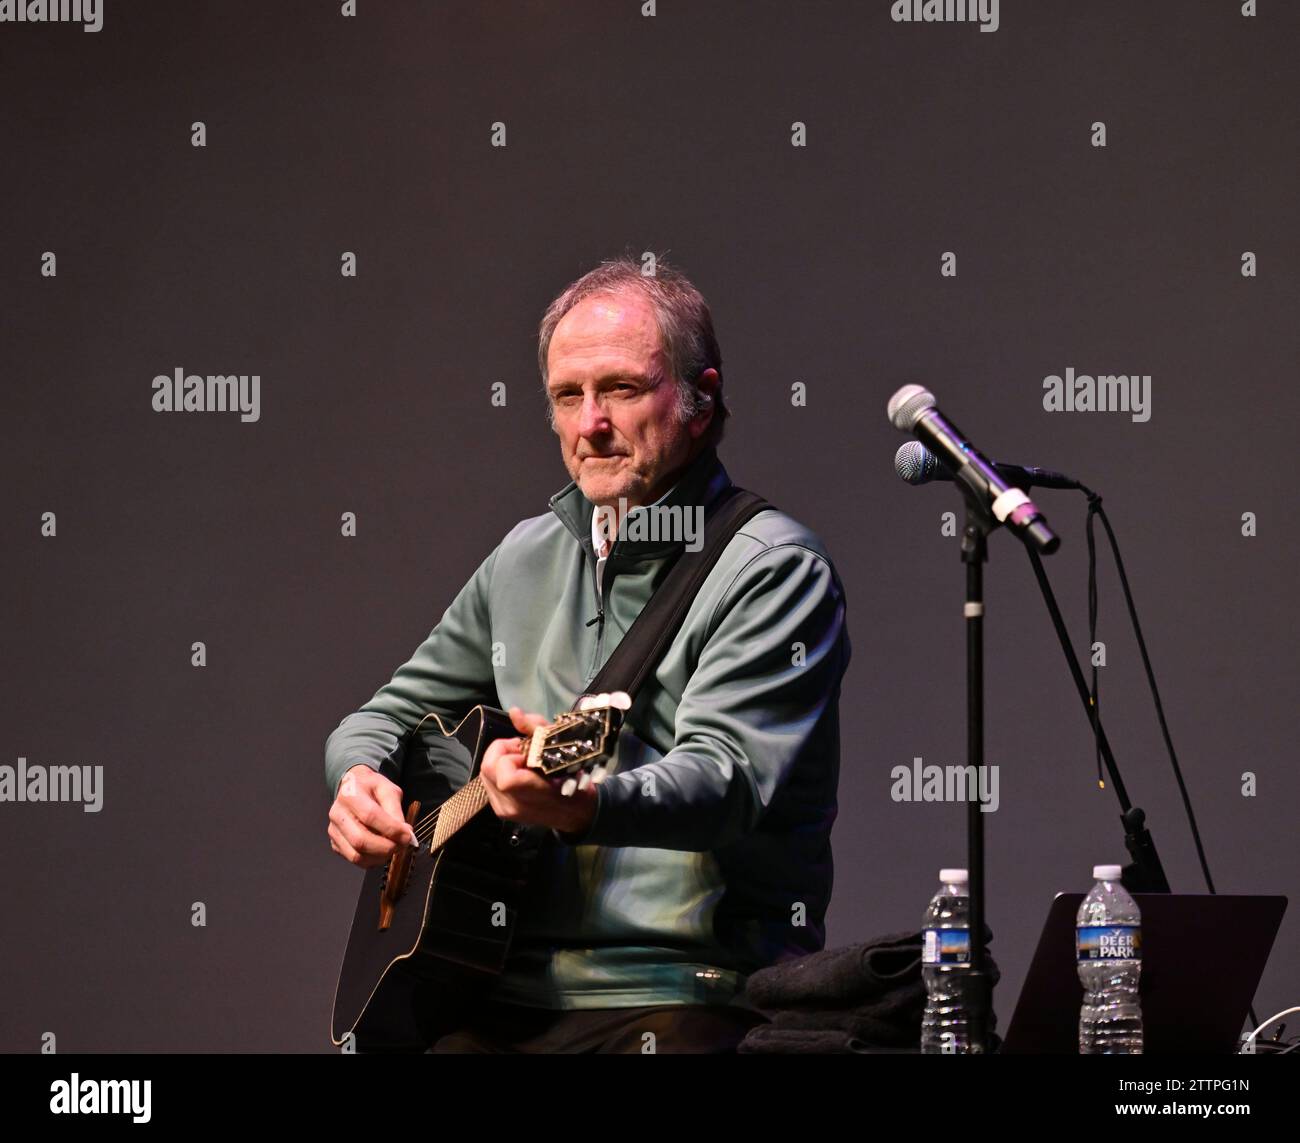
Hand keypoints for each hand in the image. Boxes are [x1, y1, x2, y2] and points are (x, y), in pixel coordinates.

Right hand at [328, 764, 419, 868]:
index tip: (408, 836)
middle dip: (386, 847)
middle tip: (402, 845)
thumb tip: (404, 833)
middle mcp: (337, 813)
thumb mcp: (388, 790)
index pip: (370, 816)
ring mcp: (334, 830)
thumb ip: (396, 810)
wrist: (354, 789)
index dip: (391, 829)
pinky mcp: (335, 843)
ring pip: (356, 855)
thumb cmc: (372, 789)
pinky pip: (354, 859)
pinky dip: (372, 860)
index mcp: (350, 794)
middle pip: (360, 840)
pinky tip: (382, 851)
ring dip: (380, 857)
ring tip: (394, 848)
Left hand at [479, 706, 598, 835]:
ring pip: (485, 775)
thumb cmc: (573, 778)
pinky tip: (517, 772)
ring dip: (500, 762)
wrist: (576, 812)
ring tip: (521, 762)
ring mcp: (505, 811)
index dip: (511, 755)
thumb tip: (514, 712)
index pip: (505, 774)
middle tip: (522, 751)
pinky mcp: (501, 811)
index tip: (527, 751)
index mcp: (533, 792)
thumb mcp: (561, 746)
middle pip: (488, 768)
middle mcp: (514, 805)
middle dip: (502, 752)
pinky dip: (499, 772)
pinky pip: (488, 784)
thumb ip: (535, 727)